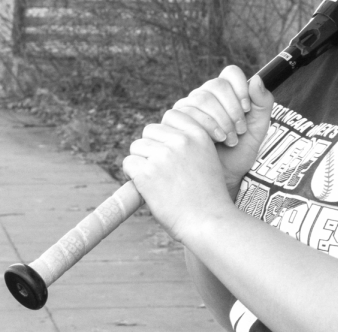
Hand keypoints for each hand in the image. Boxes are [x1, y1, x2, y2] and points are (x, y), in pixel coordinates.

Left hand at [122, 67, 273, 238]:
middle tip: (160, 169)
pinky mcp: (147, 172)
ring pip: (137, 146)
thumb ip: (188, 144)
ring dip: (141, 161)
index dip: (166, 131)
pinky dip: (132, 175)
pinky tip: (146, 186)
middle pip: (150, 130)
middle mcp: (181, 140)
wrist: (208, 221)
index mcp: (199, 135)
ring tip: (156, 180)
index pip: (172, 115)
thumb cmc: (208, 196)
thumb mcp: (207, 159)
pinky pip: (129, 163)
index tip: (171, 148)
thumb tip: (160, 136)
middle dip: (151, 147)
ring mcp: (163, 155)